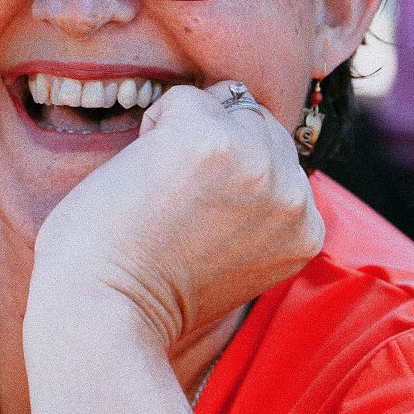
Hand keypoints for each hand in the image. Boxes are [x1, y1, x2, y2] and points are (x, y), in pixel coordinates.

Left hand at [29, 82, 325, 350]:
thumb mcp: (237, 258)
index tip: (195, 219)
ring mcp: (256, 165)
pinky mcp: (210, 140)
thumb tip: (246, 145)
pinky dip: (153, 124)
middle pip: (258, 123)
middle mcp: (293, 196)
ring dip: (184, 130)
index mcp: (306, 230)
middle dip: (215, 143)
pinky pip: (183, 97)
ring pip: (224, 103)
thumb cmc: (151, 292)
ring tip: (159, 186)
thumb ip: (258, 211)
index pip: (280, 159)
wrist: (107, 315)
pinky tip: (140, 174)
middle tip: (173, 202)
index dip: (230, 173)